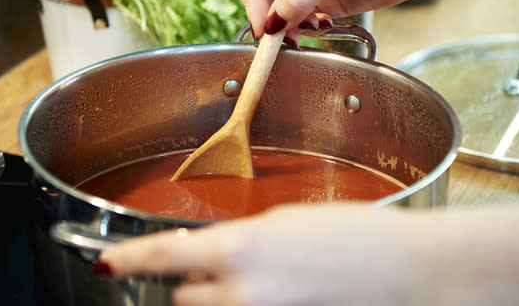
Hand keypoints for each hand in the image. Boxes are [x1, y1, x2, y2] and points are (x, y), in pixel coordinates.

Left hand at [96, 203, 428, 305]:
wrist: (411, 272)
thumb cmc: (360, 236)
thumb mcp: (288, 222)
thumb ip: (240, 241)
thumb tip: (210, 252)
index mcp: (241, 249)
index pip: (161, 256)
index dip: (126, 260)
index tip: (106, 264)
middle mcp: (242, 295)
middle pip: (183, 298)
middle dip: (195, 284)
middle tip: (227, 269)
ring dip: (219, 303)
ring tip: (264, 285)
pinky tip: (278, 295)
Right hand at [226, 0, 436, 40]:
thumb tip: (271, 23)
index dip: (250, 1)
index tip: (266, 25)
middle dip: (269, 20)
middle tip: (285, 38)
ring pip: (277, 13)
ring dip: (286, 28)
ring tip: (306, 33)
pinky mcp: (323, 1)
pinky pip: (298, 21)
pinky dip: (303, 30)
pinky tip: (321, 28)